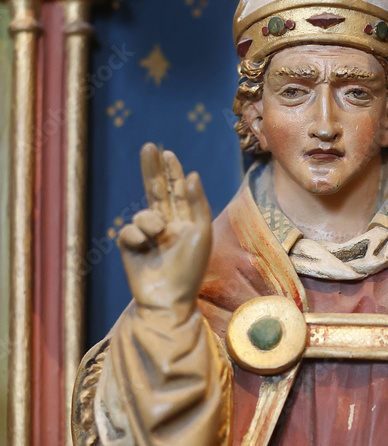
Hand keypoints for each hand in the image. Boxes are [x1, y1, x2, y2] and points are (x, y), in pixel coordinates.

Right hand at [118, 143, 211, 316]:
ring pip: (142, 213)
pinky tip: (144, 248)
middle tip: (148, 146)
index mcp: (186, 223)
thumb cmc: (191, 269)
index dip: (172, 173)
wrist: (169, 298)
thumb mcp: (202, 232)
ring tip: (158, 237)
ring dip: (149, 220)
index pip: (177, 192)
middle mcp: (167, 227)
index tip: (168, 154)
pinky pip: (128, 231)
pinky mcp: (131, 248)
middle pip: (156, 192)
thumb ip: (197, 202)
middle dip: (152, 169)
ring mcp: (148, 237)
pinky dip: (136, 236)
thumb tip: (191, 175)